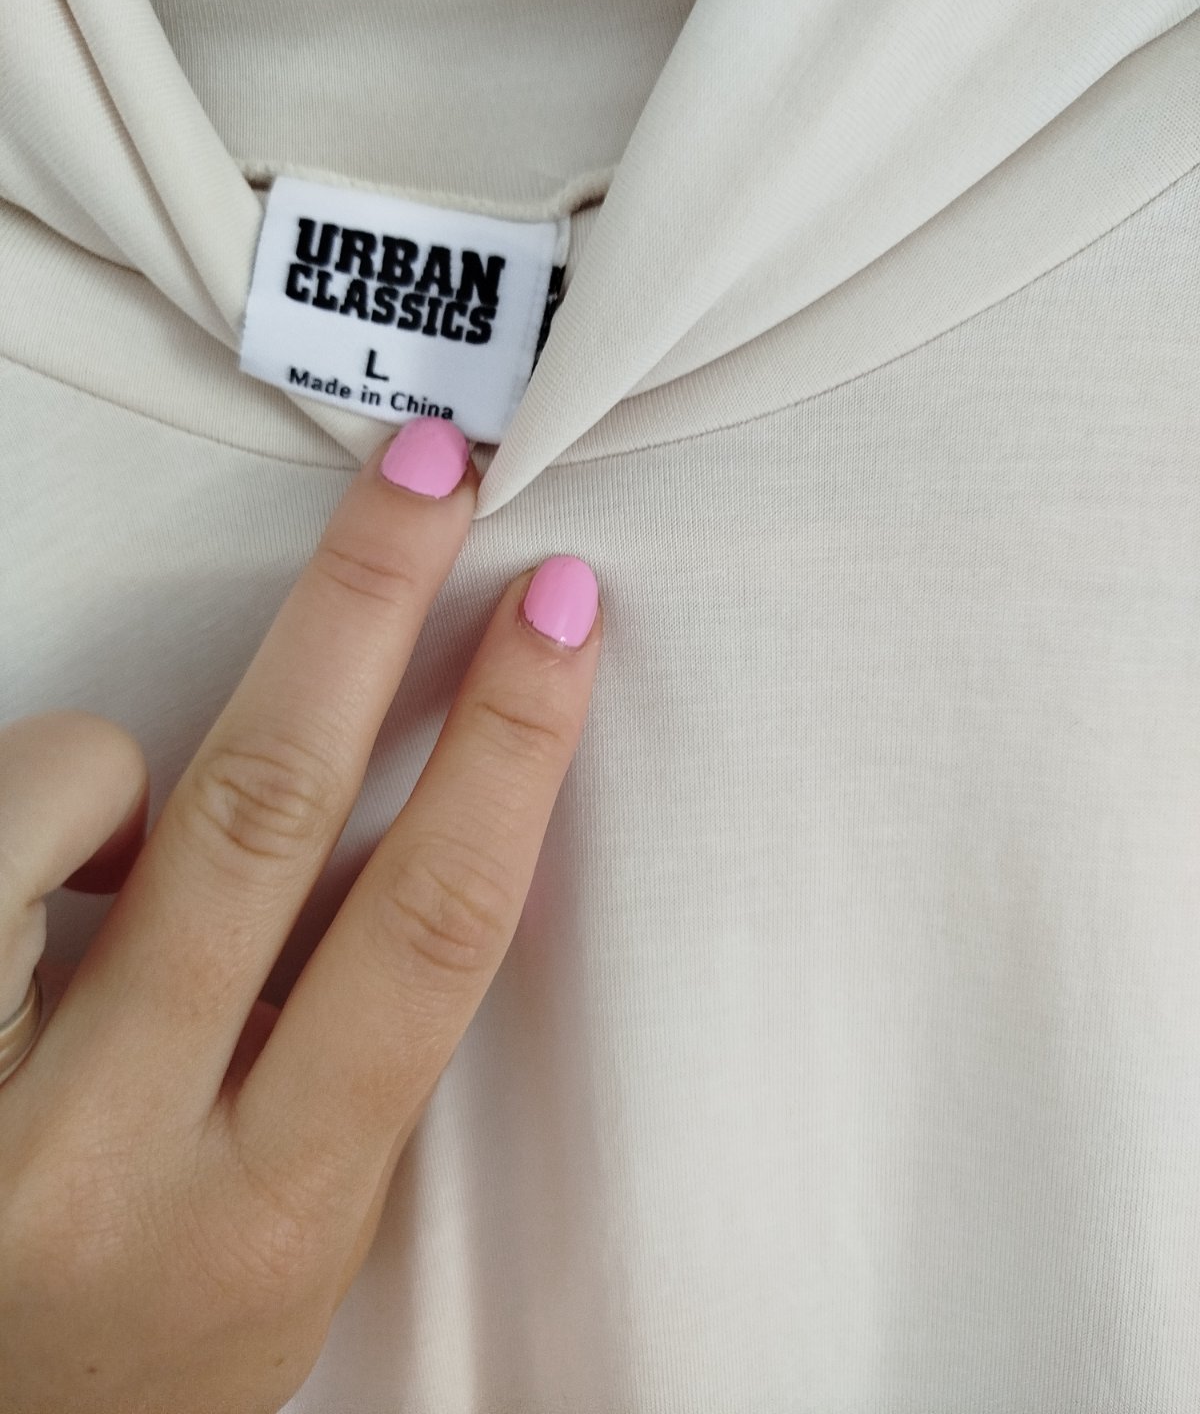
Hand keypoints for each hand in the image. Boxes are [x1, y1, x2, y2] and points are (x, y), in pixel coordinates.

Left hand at [0, 419, 601, 1413]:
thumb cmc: (145, 1346)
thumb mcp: (297, 1237)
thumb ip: (351, 1054)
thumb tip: (411, 825)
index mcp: (272, 1209)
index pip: (430, 930)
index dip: (508, 744)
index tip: (556, 616)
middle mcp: (112, 1156)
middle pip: (269, 810)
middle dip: (365, 608)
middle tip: (427, 481)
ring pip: (85, 792)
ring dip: (146, 758)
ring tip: (144, 821)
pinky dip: (48, 799)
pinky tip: (60, 877)